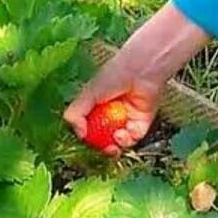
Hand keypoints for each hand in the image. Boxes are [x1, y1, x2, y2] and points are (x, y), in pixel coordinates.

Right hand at [65, 2, 210, 154]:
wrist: (141, 69)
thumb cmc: (114, 74)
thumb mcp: (88, 93)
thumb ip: (76, 113)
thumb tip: (78, 133)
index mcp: (96, 107)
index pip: (89, 128)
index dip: (87, 137)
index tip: (85, 139)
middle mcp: (111, 115)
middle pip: (103, 139)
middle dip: (102, 146)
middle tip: (103, 148)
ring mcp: (126, 120)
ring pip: (118, 142)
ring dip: (115, 144)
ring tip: (115, 138)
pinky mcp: (141, 123)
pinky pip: (133, 138)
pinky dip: (128, 139)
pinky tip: (124, 132)